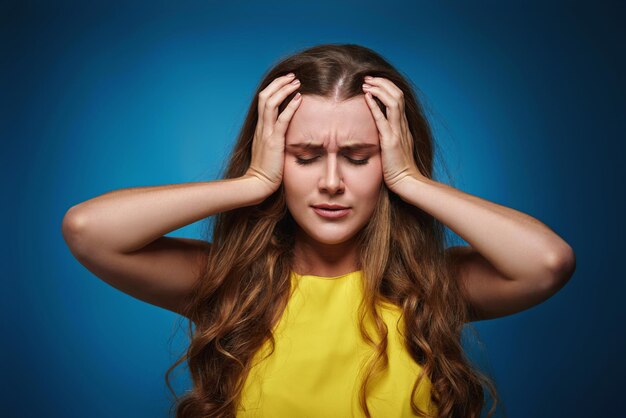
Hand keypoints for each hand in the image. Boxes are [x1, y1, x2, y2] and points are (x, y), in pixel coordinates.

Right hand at [244, 73, 301, 195]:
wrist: (257, 184)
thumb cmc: (266, 171)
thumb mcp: (270, 151)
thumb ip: (276, 140)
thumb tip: (287, 135)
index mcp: (260, 128)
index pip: (264, 101)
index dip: (274, 89)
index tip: (286, 83)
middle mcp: (261, 127)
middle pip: (265, 96)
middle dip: (278, 83)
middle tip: (292, 76)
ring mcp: (266, 133)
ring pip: (270, 103)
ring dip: (284, 89)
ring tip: (296, 82)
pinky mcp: (273, 141)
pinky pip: (281, 119)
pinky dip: (290, 107)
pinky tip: (299, 98)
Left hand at [362, 76, 426, 192]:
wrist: (407, 182)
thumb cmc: (398, 169)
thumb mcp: (395, 148)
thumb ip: (390, 137)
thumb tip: (379, 131)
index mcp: (403, 126)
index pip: (398, 99)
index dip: (387, 88)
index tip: (374, 83)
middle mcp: (402, 126)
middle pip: (398, 95)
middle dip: (383, 83)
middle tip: (368, 78)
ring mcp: (398, 132)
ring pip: (394, 101)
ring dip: (379, 89)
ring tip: (366, 84)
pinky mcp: (391, 141)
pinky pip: (383, 119)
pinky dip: (375, 106)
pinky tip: (367, 97)